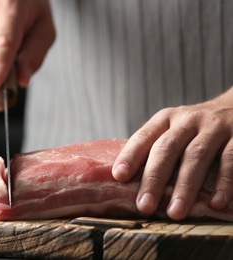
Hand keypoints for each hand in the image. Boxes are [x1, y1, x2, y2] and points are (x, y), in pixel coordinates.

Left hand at [112, 87, 232, 219]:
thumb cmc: (196, 128)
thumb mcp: (174, 129)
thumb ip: (156, 149)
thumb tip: (128, 182)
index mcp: (166, 119)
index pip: (144, 136)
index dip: (130, 155)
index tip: (119, 176)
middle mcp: (188, 120)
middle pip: (167, 148)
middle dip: (154, 178)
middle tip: (145, 205)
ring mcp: (214, 127)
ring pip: (197, 155)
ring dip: (185, 186)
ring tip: (175, 212)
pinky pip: (231, 159)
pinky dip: (224, 182)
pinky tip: (216, 203)